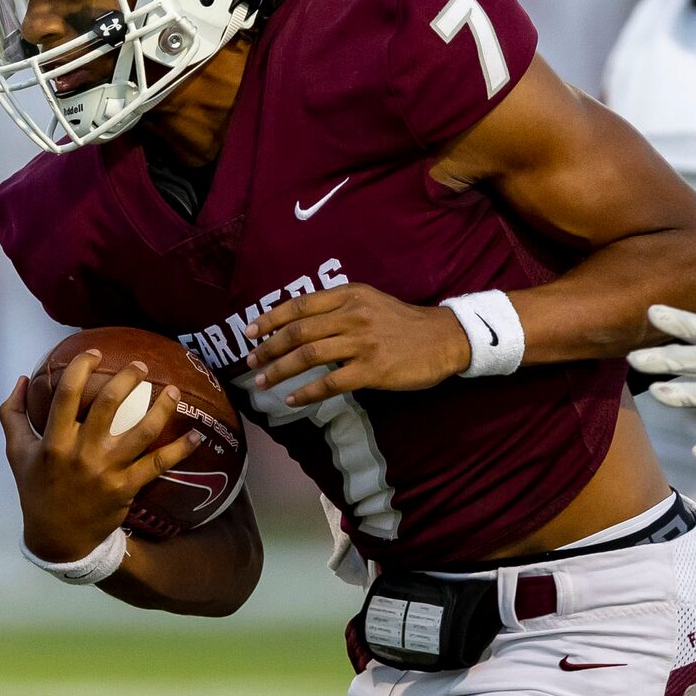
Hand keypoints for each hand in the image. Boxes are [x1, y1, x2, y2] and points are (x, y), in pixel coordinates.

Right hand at [0, 348, 202, 560]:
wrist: (57, 538)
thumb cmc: (36, 490)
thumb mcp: (16, 453)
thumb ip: (13, 415)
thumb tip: (23, 379)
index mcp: (53, 442)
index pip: (66, 395)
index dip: (81, 368)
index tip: (94, 352)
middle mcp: (81, 454)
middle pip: (108, 405)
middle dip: (128, 379)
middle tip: (141, 366)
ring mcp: (106, 471)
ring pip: (141, 432)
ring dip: (162, 408)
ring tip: (174, 390)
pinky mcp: (126, 489)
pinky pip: (158, 465)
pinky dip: (180, 450)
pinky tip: (196, 436)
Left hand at [246, 284, 473, 406]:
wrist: (445, 338)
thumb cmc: (405, 323)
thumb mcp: (371, 302)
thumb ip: (339, 308)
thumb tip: (301, 325)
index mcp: (349, 296)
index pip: (299, 305)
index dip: (270, 319)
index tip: (250, 332)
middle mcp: (352, 315)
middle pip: (298, 332)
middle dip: (268, 348)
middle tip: (250, 362)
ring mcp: (362, 343)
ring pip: (308, 357)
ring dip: (279, 370)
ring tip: (263, 381)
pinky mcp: (372, 370)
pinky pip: (330, 383)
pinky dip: (306, 393)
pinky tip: (293, 399)